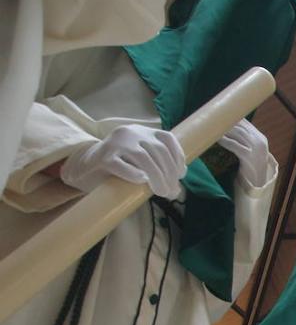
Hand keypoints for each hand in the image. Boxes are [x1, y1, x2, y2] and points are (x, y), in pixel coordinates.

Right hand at [60, 124, 184, 198]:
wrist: (85, 168)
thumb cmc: (119, 168)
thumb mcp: (141, 163)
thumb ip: (158, 168)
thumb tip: (176, 190)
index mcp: (142, 132)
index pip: (167, 139)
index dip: (178, 157)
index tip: (181, 175)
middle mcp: (129, 133)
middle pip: (158, 151)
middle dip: (169, 174)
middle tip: (171, 192)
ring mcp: (114, 143)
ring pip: (143, 158)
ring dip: (157, 178)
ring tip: (162, 193)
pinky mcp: (101, 158)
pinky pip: (120, 165)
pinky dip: (134, 174)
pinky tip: (141, 181)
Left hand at [218, 119, 269, 187]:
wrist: (258, 183)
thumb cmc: (251, 166)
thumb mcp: (252, 150)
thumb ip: (244, 140)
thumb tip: (227, 128)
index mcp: (261, 138)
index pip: (246, 123)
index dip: (232, 117)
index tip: (219, 113)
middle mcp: (260, 142)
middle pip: (241, 127)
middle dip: (226, 122)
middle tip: (213, 118)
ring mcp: (256, 149)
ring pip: (237, 134)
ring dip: (224, 129)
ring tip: (213, 126)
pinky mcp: (249, 157)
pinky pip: (234, 146)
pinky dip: (225, 141)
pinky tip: (217, 139)